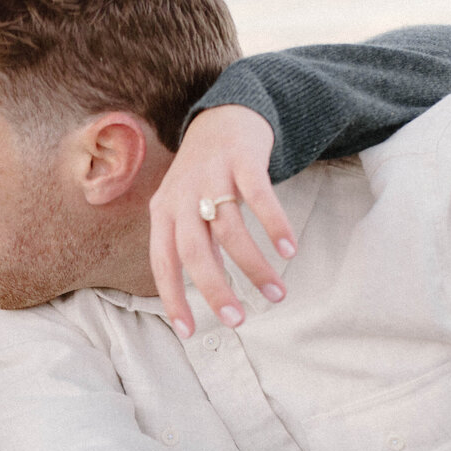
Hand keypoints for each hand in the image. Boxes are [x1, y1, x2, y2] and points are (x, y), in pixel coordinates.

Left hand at [149, 105, 296, 337]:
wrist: (223, 117)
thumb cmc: (204, 177)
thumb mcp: (184, 208)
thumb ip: (194, 246)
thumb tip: (209, 293)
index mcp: (163, 212)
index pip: (162, 263)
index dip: (173, 298)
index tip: (190, 332)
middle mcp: (181, 195)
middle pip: (194, 252)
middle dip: (215, 290)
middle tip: (238, 321)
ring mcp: (211, 177)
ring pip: (230, 230)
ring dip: (254, 266)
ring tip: (277, 293)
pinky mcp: (242, 160)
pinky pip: (258, 197)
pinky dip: (274, 225)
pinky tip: (289, 248)